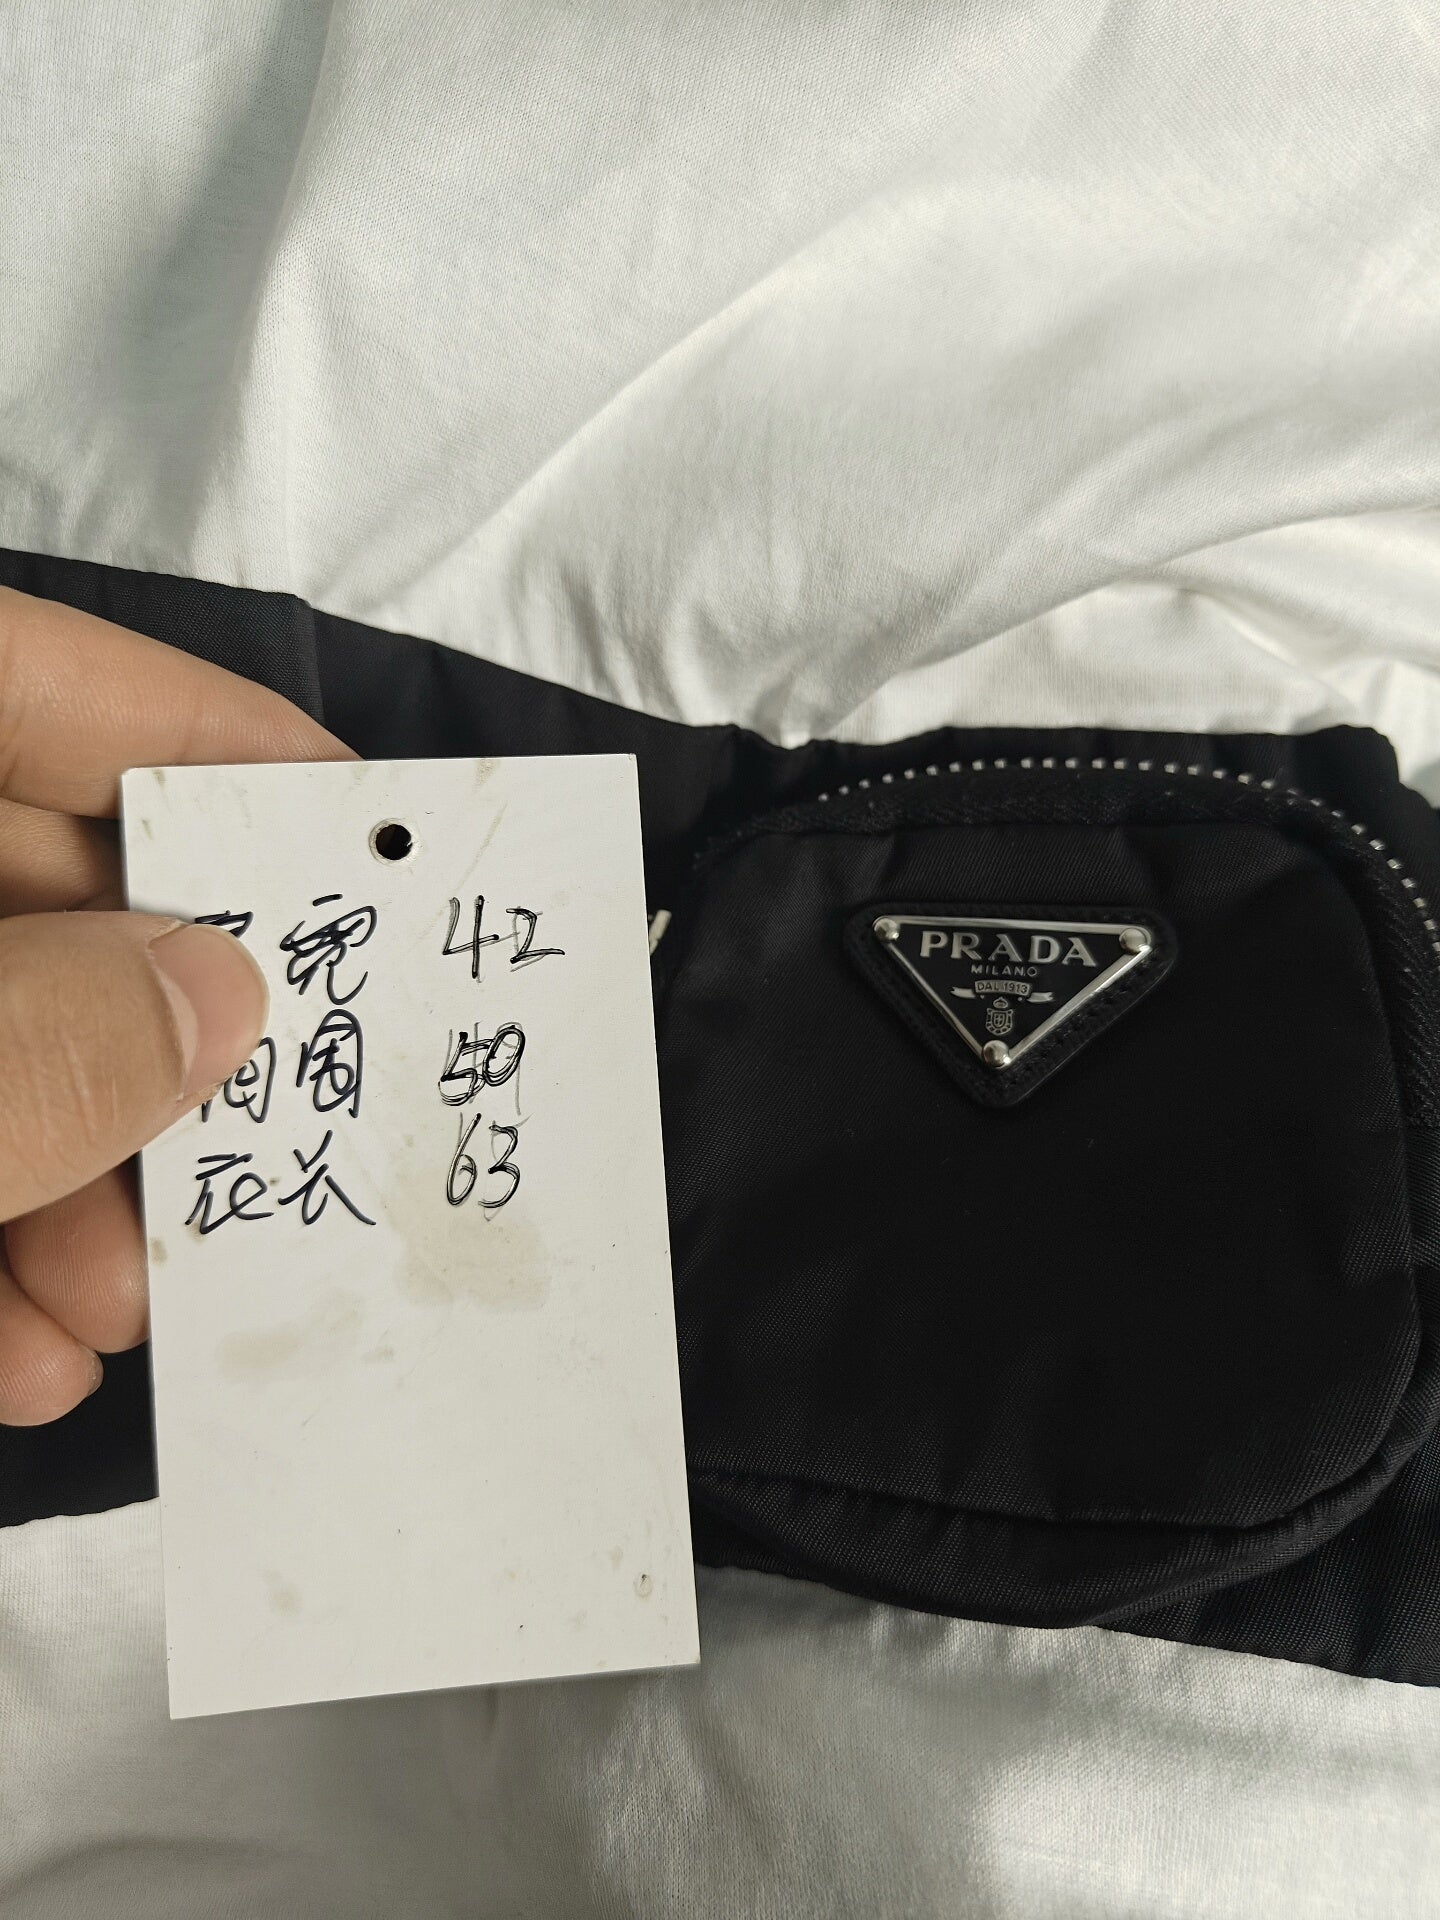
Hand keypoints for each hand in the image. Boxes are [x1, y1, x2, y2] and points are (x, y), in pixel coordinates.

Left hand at [0, 586, 354, 1424]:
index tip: (378, 851)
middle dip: (145, 1062)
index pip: (51, 683)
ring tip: (124, 1321)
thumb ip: (25, 1043)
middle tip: (253, 1170)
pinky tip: (15, 1358)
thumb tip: (218, 999)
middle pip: (35, 896)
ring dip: (60, 1190)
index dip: (229, 755)